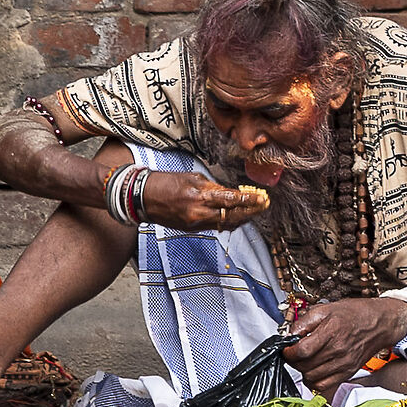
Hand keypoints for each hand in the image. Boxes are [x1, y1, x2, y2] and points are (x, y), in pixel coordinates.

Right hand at [138, 171, 267, 231]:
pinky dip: (227, 222)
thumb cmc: (164, 183)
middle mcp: (199, 211)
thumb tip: (228, 191)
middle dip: (250, 211)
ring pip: (225, 223)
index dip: (249, 200)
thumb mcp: (191, 177)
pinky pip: (215, 226)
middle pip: (232, 215)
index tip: (262, 199)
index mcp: (199, 194)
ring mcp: (195, 222)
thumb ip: (212, 186)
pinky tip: (236, 218)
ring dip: (241, 218)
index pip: (231, 199)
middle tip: (263, 206)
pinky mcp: (191, 228)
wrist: (142, 197)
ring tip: (253, 212)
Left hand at [283, 297, 406, 394]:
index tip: (286, 348)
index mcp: (331, 332)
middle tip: (292, 353)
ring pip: (312, 378)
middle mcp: (338, 351)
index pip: (302, 350)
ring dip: (302, 371)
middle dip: (293, 360)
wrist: (380, 323)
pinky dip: (313, 381)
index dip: (288, 352)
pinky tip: (312, 370)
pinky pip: (324, 385)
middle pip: (305, 366)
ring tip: (303, 360)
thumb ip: (305, 321)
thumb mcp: (326, 308)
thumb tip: (289, 334)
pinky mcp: (348, 372)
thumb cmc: (354, 314)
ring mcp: (344, 364)